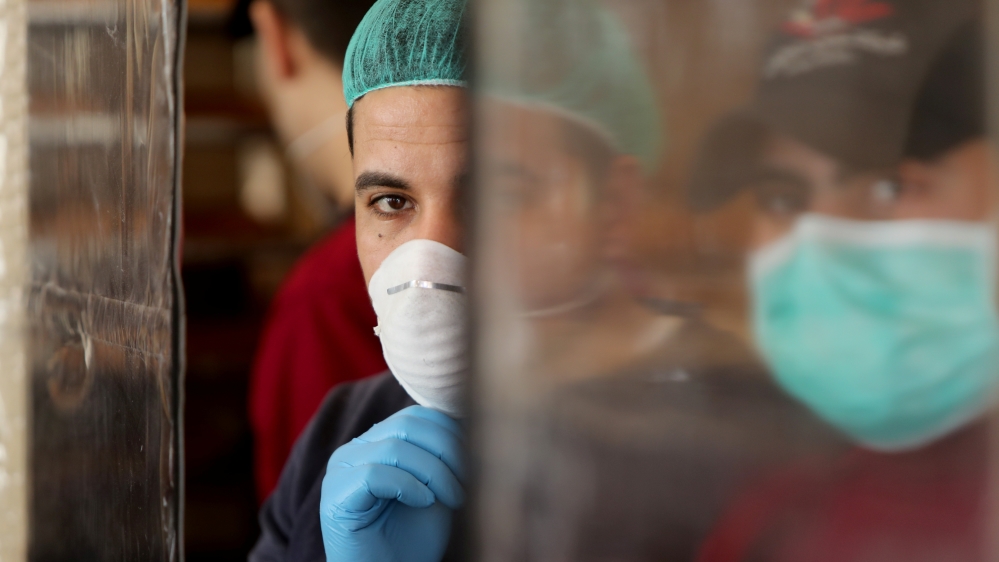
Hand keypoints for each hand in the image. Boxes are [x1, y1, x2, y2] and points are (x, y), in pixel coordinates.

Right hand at [320, 405, 464, 561]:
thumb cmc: (414, 539)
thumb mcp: (437, 488)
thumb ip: (443, 455)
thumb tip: (468, 419)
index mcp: (376, 442)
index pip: (415, 415)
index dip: (450, 433)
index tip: (474, 463)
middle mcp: (354, 450)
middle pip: (407, 425)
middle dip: (447, 452)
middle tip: (465, 484)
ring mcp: (341, 470)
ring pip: (395, 447)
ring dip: (435, 473)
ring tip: (453, 498)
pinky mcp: (336, 495)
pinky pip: (375, 474)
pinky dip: (408, 486)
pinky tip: (424, 502)